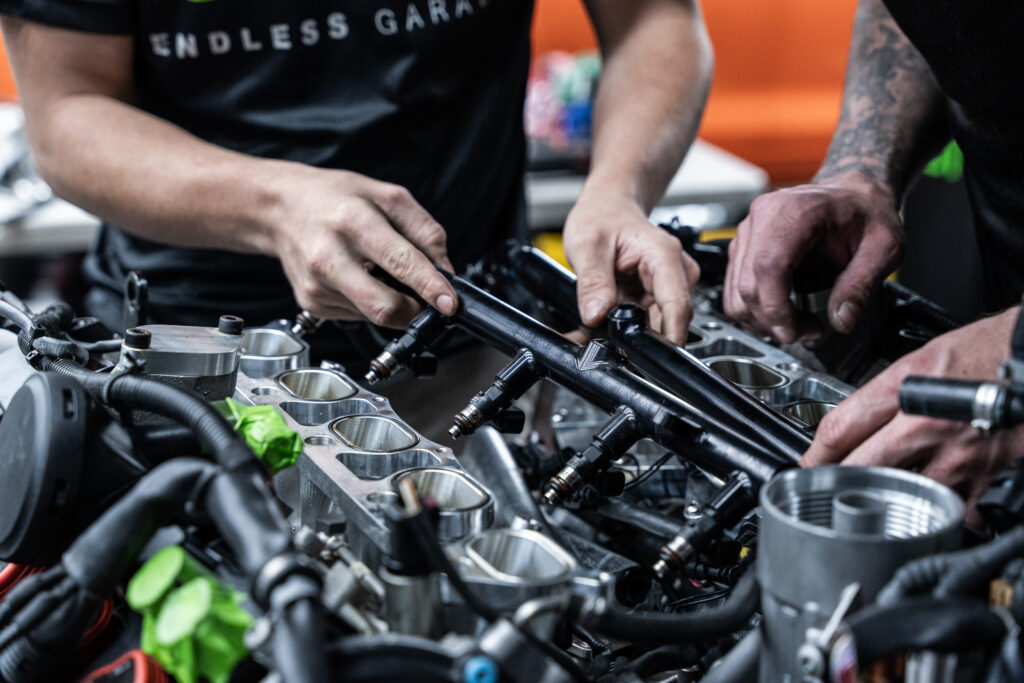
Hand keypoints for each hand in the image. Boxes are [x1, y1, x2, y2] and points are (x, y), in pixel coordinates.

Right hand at [270, 167, 457, 327]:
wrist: (280, 207)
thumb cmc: (335, 198)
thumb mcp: (387, 196)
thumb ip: (425, 231)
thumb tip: (445, 270)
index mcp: (353, 223)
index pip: (400, 263)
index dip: (430, 287)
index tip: (450, 303)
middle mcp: (330, 257)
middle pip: (384, 306)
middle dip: (416, 311)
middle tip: (428, 300)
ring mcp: (317, 285)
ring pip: (374, 316)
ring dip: (393, 304)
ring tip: (382, 273)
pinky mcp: (312, 303)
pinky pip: (358, 316)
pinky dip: (370, 303)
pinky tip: (360, 278)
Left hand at [563, 191, 699, 344]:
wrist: (607, 206)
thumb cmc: (603, 215)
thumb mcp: (588, 244)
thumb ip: (593, 282)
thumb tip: (596, 315)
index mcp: (664, 257)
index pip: (678, 307)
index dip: (667, 339)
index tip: (649, 359)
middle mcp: (673, 273)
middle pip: (665, 321)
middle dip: (636, 340)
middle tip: (602, 343)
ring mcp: (665, 287)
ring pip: (650, 326)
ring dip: (624, 335)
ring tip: (594, 328)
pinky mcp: (654, 297)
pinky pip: (640, 321)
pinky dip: (618, 328)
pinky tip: (597, 325)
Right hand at [724, 171, 902, 341]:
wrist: (852, 195)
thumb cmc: (865, 213)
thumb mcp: (884, 248)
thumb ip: (862, 285)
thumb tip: (842, 320)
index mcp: (796, 211)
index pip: (768, 267)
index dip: (775, 308)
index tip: (794, 332)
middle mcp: (763, 217)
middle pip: (747, 285)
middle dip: (772, 321)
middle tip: (807, 331)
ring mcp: (748, 231)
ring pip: (735, 291)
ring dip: (761, 319)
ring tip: (797, 323)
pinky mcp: (743, 246)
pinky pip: (735, 287)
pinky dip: (754, 309)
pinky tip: (782, 311)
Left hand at [802, 307, 1023, 523]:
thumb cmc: (991, 349)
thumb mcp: (925, 357)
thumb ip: (889, 392)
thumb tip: (858, 422)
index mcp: (904, 388)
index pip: (839, 429)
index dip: (814, 454)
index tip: (807, 465)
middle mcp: (924, 424)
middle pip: (859, 468)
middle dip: (839, 482)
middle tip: (829, 489)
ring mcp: (956, 456)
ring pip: (900, 494)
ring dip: (887, 499)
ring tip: (881, 498)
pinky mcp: (987, 479)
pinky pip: (953, 509)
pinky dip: (940, 511)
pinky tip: (934, 506)